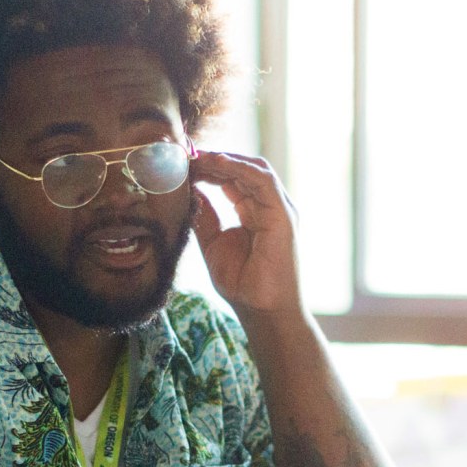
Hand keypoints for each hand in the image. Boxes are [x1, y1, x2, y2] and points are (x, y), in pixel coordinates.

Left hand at [191, 150, 304, 319]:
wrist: (264, 312)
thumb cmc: (244, 286)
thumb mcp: (213, 245)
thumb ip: (205, 218)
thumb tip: (190, 192)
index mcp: (255, 213)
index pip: (233, 180)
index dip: (209, 169)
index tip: (183, 163)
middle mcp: (269, 208)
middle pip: (243, 171)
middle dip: (215, 160)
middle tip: (186, 153)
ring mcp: (279, 210)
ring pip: (253, 170)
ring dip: (224, 159)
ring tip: (197, 155)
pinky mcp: (283, 216)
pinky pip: (263, 182)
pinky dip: (240, 168)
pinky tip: (217, 163)